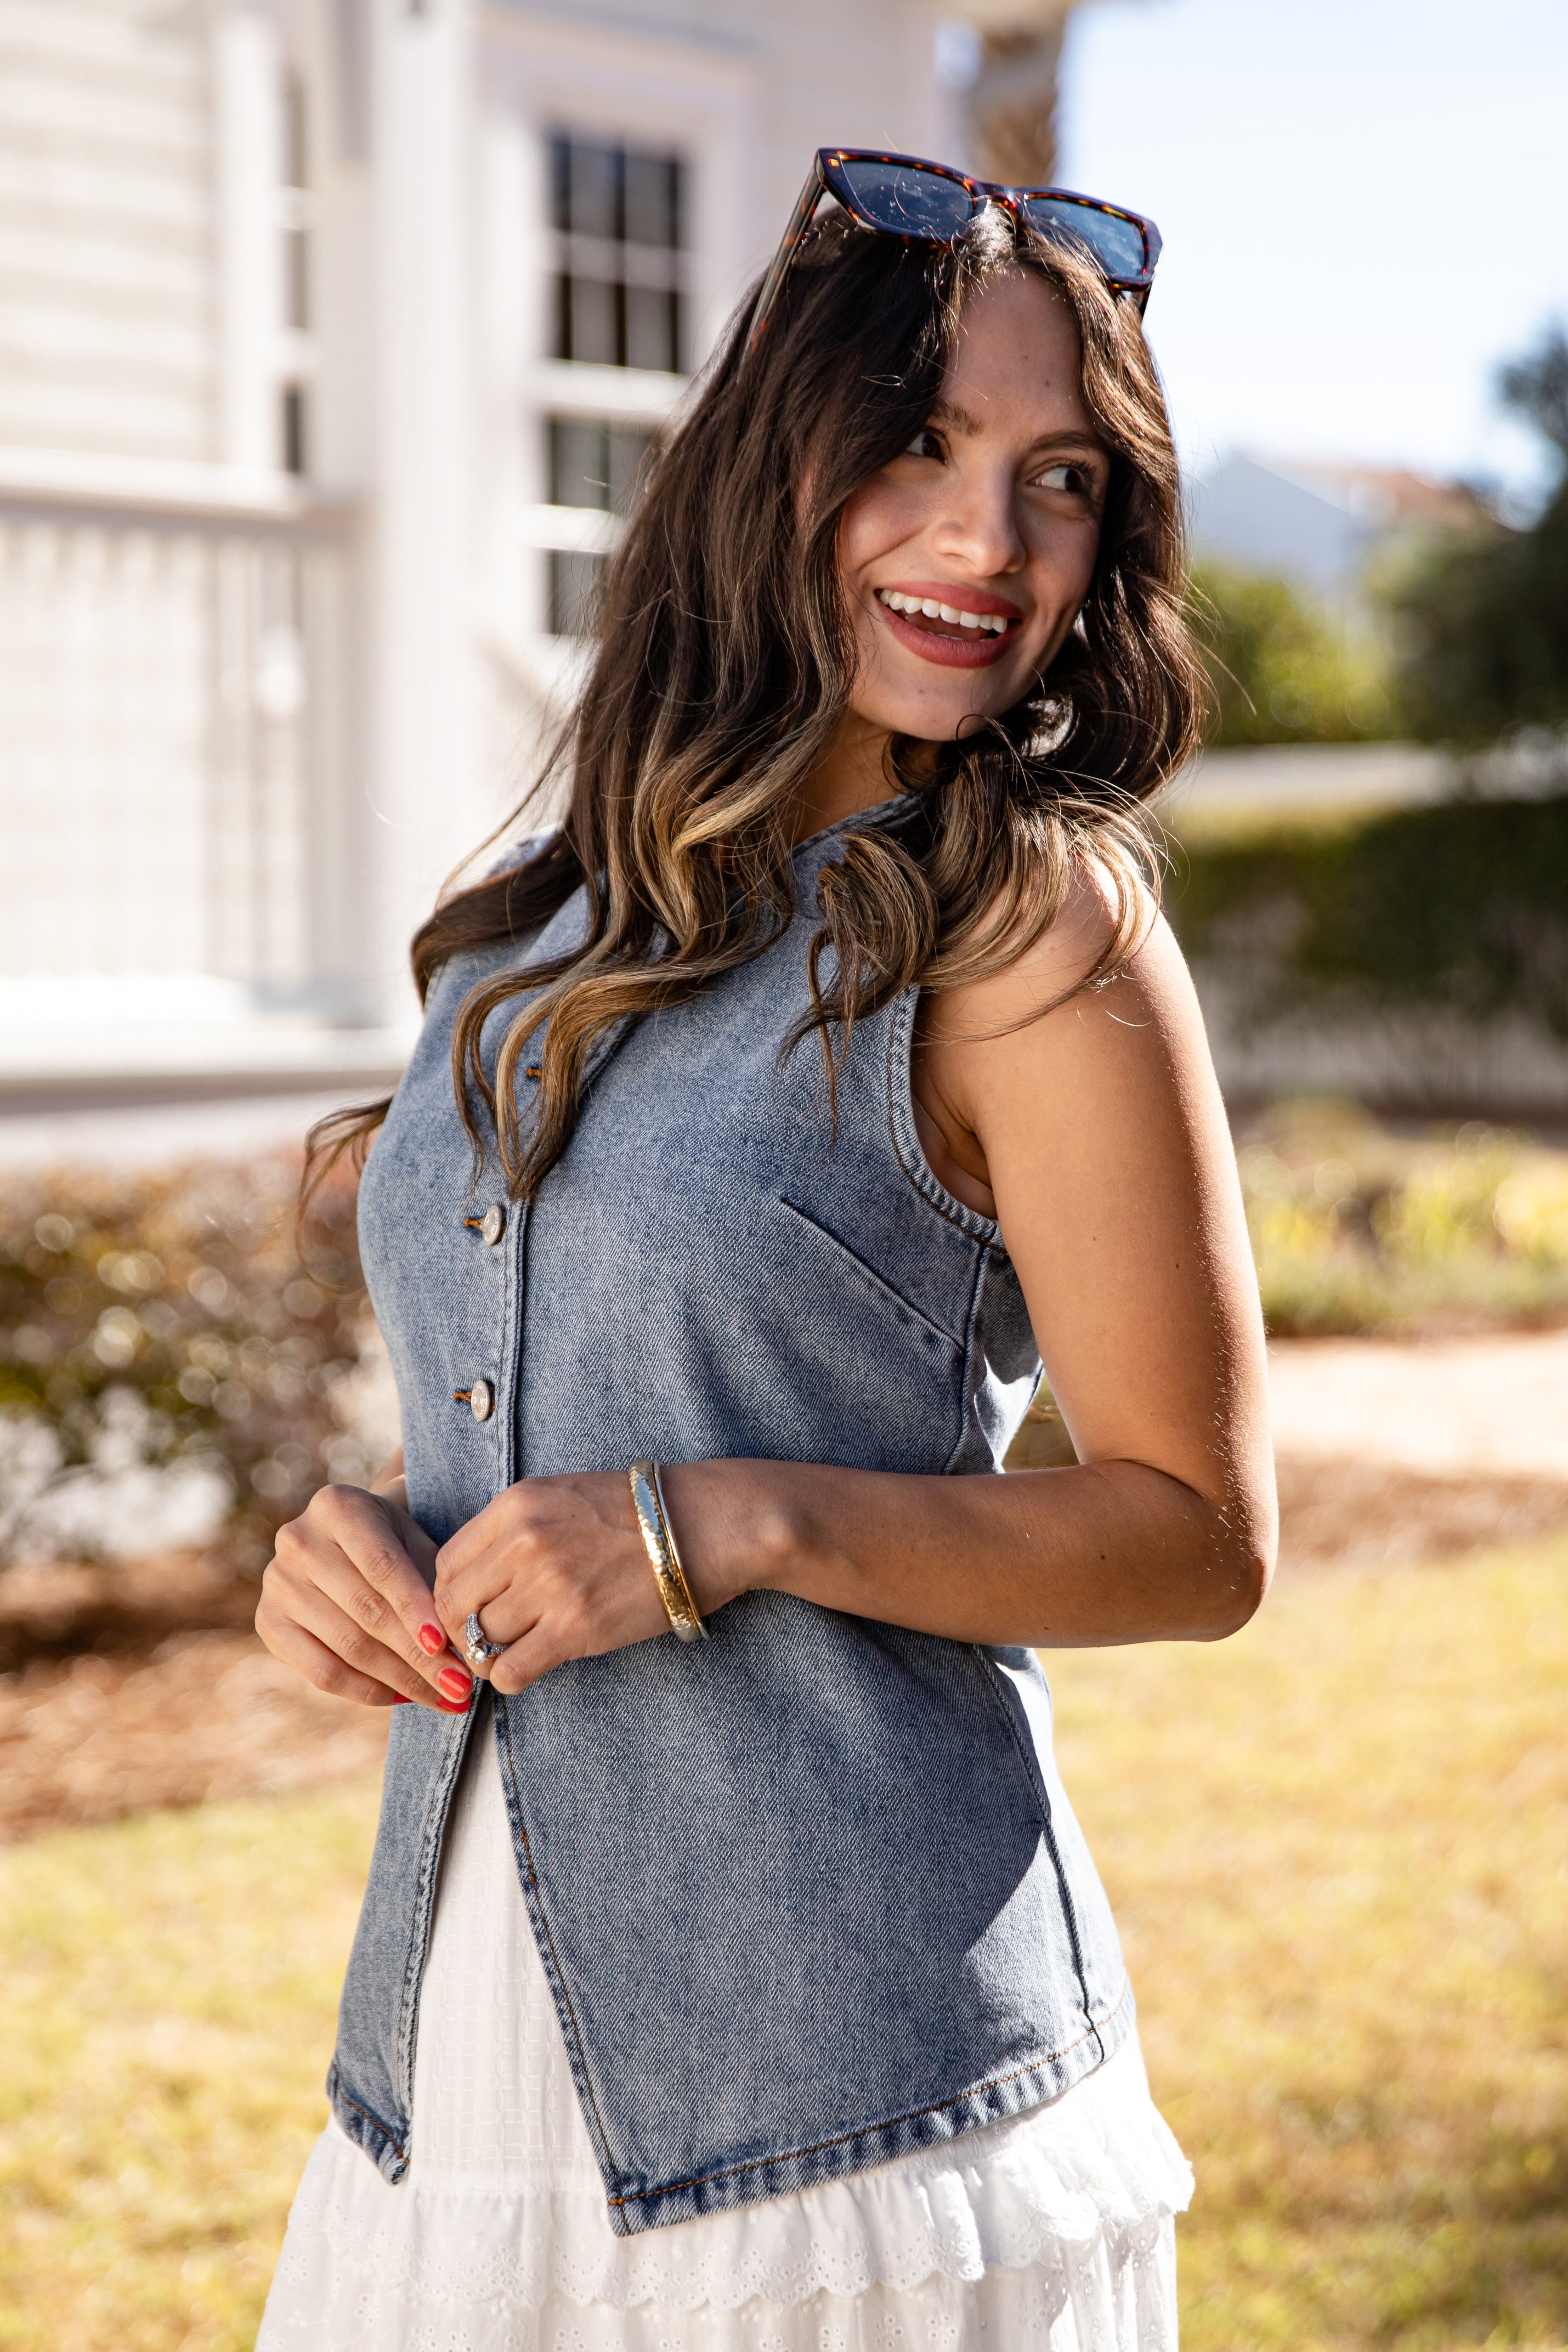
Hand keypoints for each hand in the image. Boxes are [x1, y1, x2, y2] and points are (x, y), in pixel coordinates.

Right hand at [257, 1483, 476, 1712]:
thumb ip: (434, 1583)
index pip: (383, 1566)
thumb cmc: (392, 1542)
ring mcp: (277, 1583)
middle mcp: (298, 1541)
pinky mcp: (268, 1623)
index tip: (447, 1646)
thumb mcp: (415, 1542)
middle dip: (419, 1656)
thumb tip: (457, 1648)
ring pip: (348, 1648)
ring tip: (443, 1698)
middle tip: (460, 1686)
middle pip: (366, 1612)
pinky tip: (402, 1697)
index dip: (416, 1609)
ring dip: (401, 1680)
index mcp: (338, 1507)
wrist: (343, 1541)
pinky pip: (321, 1673)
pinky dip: (367, 1691)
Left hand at [433, 1470, 678, 1695]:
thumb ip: (515, 1529)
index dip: (451, 1595)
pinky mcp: (575, 1628)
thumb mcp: (562, 1496)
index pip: (447, 1564)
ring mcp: (548, 1586)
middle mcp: (523, 1542)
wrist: (702, 1526)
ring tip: (512, 1652)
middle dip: (460, 1630)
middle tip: (482, 1640)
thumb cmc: (637, 1513)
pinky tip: (529, 1667)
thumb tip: (477, 1577)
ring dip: (488, 1655)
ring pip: (478, 1640)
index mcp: (516, 1505)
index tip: (470, 1609)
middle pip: (452, 1605)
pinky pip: (510, 1670)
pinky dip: (509, 1678)